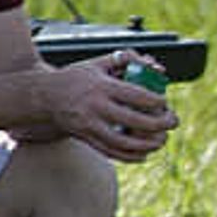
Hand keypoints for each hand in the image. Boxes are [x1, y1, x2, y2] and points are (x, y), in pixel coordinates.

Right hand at [49, 55, 173, 161]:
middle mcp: (95, 107)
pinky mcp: (87, 138)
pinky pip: (113, 152)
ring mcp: (90, 126)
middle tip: (173, 121)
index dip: (158, 102)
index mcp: (101, 87)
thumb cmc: (74, 78)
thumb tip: (154, 68)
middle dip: (161, 124)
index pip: (138, 96)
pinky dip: (132, 156)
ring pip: (126, 142)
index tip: (165, 102)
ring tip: (162, 140)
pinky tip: (144, 153)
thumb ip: (124, 61)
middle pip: (136, 121)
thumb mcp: (96, 64)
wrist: (43, 97)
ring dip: (150, 144)